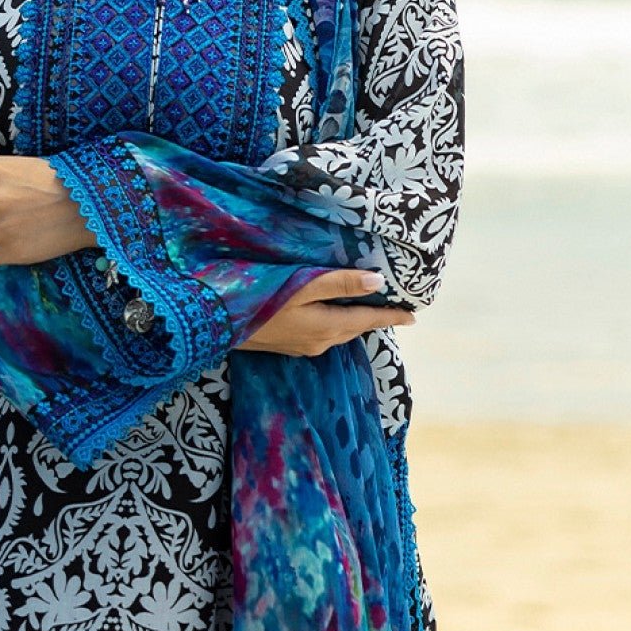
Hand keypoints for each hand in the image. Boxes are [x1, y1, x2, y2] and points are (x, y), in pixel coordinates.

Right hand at [235, 269, 416, 356]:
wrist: (215, 324)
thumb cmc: (258, 298)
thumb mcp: (300, 285)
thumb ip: (338, 283)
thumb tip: (378, 282)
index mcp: (325, 328)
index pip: (368, 321)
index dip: (391, 317)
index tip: (414, 315)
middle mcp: (318, 343)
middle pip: (355, 328)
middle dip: (374, 318)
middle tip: (393, 306)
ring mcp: (302, 347)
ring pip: (339, 332)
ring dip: (354, 321)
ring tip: (367, 307)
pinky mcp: (288, 345)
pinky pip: (323, 334)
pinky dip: (336, 323)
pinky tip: (332, 312)